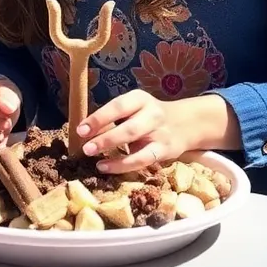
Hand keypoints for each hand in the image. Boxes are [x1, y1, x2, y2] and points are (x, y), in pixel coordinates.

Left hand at [75, 90, 189, 174]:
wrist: (186, 123)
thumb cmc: (149, 116)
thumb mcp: (135, 109)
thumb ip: (114, 119)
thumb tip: (84, 131)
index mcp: (140, 98)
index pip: (117, 106)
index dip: (98, 118)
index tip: (80, 130)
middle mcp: (151, 113)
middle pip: (127, 125)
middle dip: (105, 137)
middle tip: (85, 147)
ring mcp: (159, 132)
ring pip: (136, 142)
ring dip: (113, 152)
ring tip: (94, 159)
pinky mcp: (165, 150)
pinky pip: (142, 160)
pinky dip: (123, 165)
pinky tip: (106, 167)